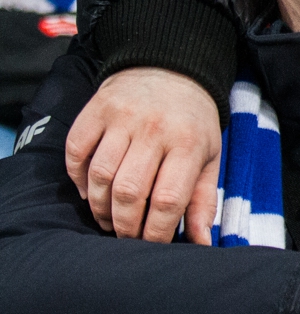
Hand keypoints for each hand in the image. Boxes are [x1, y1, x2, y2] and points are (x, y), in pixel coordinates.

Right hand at [64, 68, 221, 242]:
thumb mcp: (209, 158)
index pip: (168, 199)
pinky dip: (77, 178)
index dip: (156, 231)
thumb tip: (201, 244)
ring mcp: (122, 118)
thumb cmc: (193, 124)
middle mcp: (154, 130)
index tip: (152, 244)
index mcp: (188, 144)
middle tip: (126, 237)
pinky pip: (76, 151)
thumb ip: (203, 201)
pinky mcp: (96, 110)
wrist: (172, 69)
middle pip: (129, 192)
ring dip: (99, 207)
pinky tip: (89, 192)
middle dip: (125, 225)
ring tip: (108, 219)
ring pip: (100, 175)